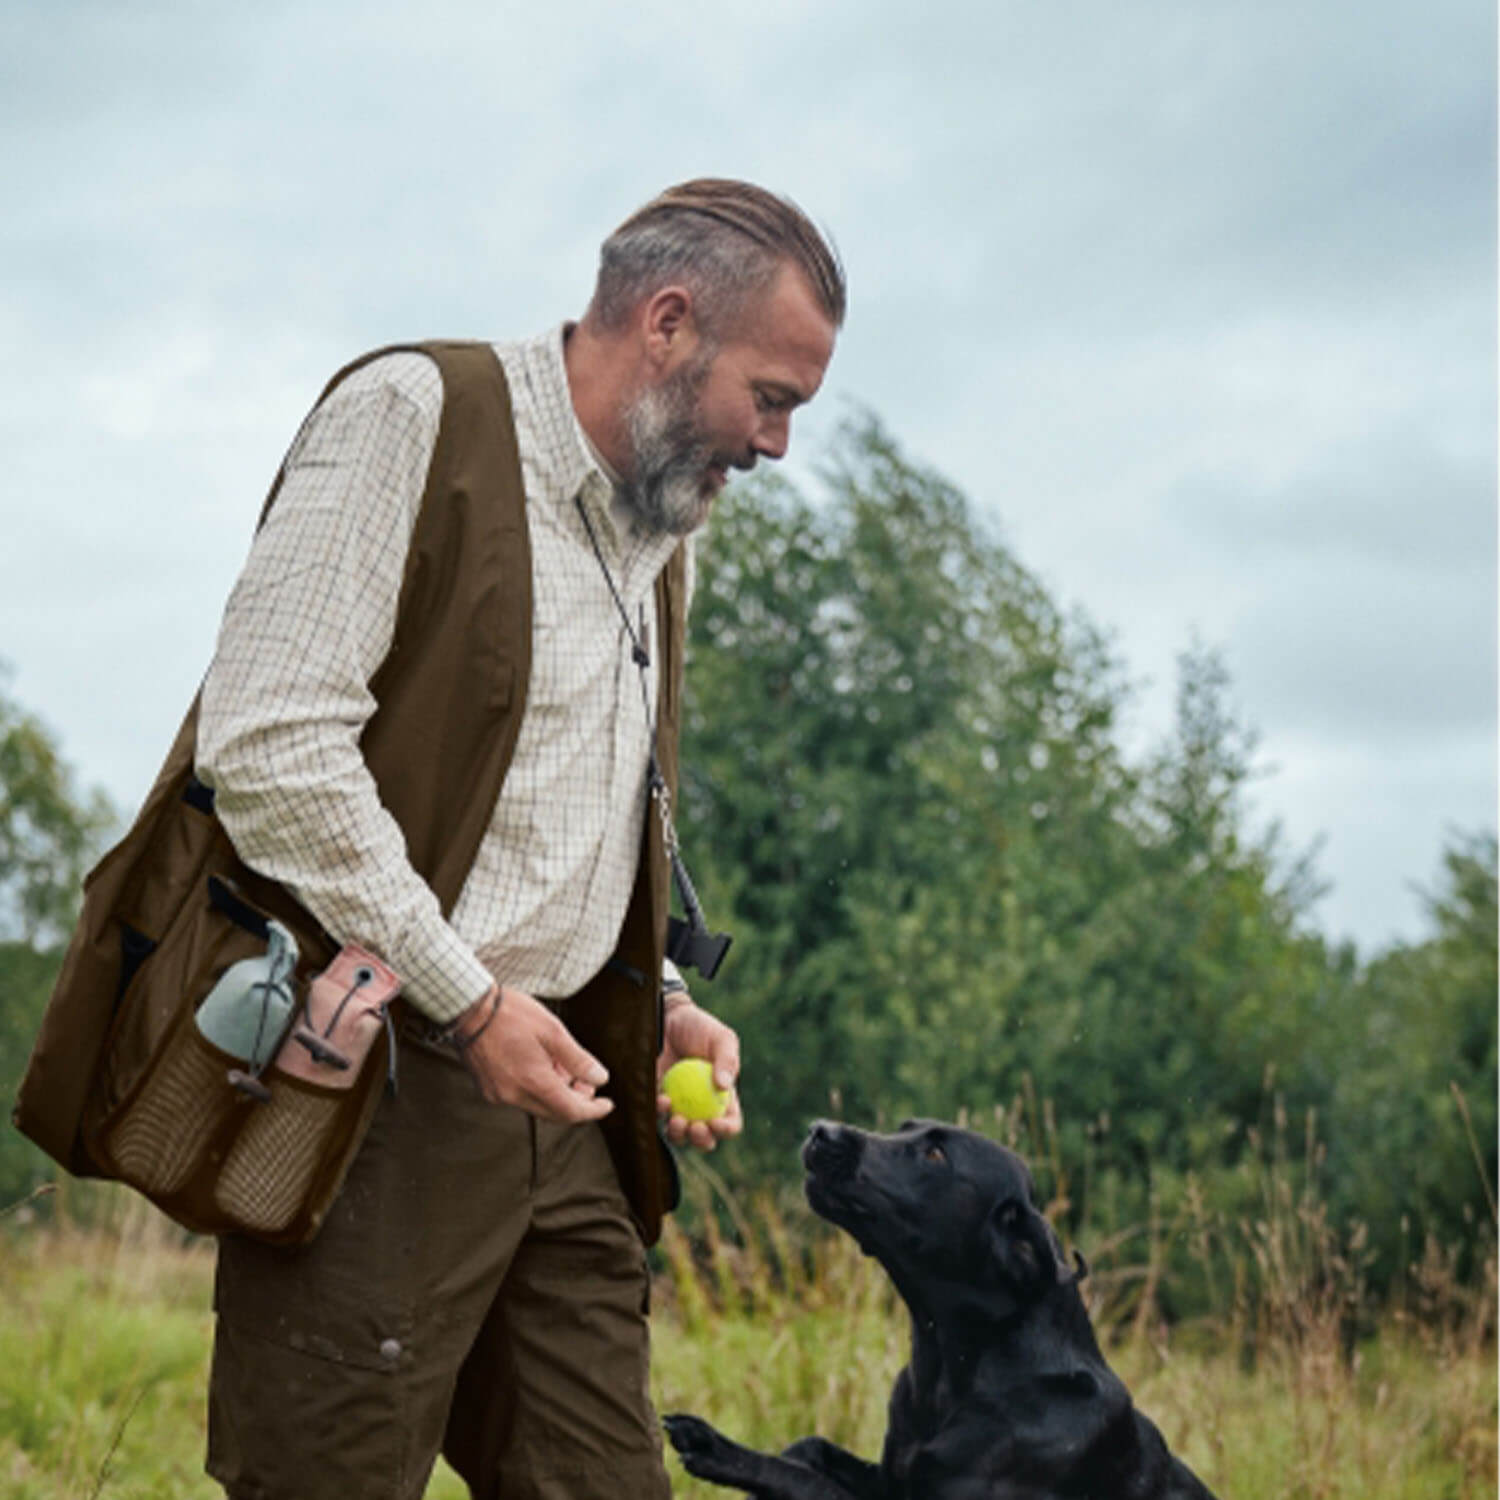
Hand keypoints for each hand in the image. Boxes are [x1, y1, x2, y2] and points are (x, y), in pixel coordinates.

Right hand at [454, 984, 613, 1124]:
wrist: (469, 1008)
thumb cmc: (511, 1014)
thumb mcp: (553, 1031)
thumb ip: (578, 1059)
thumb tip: (600, 1078)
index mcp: (533, 1082)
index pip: (570, 1111)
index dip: (592, 1111)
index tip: (607, 1104)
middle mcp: (513, 1095)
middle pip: (554, 1112)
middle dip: (576, 1101)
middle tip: (588, 1082)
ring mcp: (498, 1094)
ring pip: (538, 1105)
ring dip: (556, 1093)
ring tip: (563, 1066)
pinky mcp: (488, 1089)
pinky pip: (520, 1098)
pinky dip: (537, 1088)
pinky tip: (542, 1066)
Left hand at [656, 998, 742, 1151]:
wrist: (668, 1018)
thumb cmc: (700, 1027)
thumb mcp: (721, 1039)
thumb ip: (727, 1060)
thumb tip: (724, 1086)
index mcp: (724, 1097)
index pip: (730, 1122)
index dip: (726, 1129)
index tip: (715, 1123)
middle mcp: (702, 1107)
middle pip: (705, 1138)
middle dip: (702, 1141)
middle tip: (695, 1126)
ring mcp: (679, 1106)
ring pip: (680, 1135)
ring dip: (679, 1135)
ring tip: (677, 1120)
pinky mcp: (657, 1100)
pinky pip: (658, 1117)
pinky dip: (660, 1115)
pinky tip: (663, 1100)